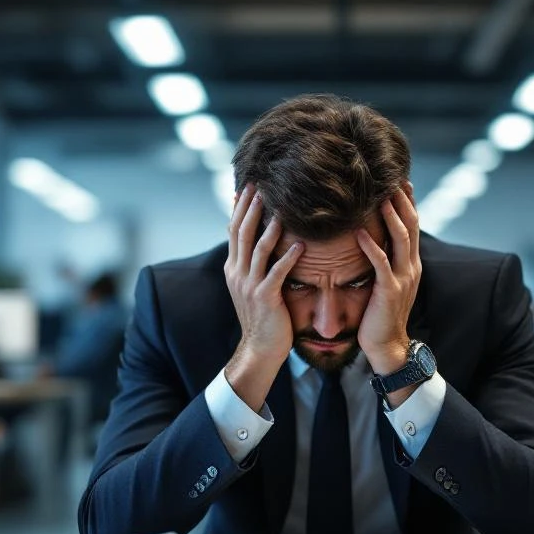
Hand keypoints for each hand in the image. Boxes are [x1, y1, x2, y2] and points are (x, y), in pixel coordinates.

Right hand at [223, 185, 302, 409]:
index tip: (247, 186)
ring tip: (280, 208)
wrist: (259, 348)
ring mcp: (249, 285)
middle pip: (242, 232)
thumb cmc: (262, 316)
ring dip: (269, 226)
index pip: (233, 230)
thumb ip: (252, 263)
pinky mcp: (265, 297)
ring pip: (257, 248)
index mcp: (233, 268)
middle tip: (260, 185)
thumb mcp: (250, 286)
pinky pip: (276, 272)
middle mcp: (237, 273)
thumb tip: (255, 240)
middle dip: (251, 207)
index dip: (239, 207)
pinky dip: (288, 257)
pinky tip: (300, 244)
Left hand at [356, 184, 420, 375]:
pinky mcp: (389, 290)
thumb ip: (386, 260)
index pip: (413, 225)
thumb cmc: (381, 313)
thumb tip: (375, 239)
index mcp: (411, 263)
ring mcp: (403, 278)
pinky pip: (381, 263)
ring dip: (390, 216)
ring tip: (380, 196)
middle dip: (403, 201)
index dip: (408, 202)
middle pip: (411, 225)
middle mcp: (411, 267)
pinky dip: (371, 246)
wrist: (387, 344)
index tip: (400, 181)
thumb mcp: (388, 282)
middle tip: (393, 178)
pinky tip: (360, 232)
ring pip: (401, 239)